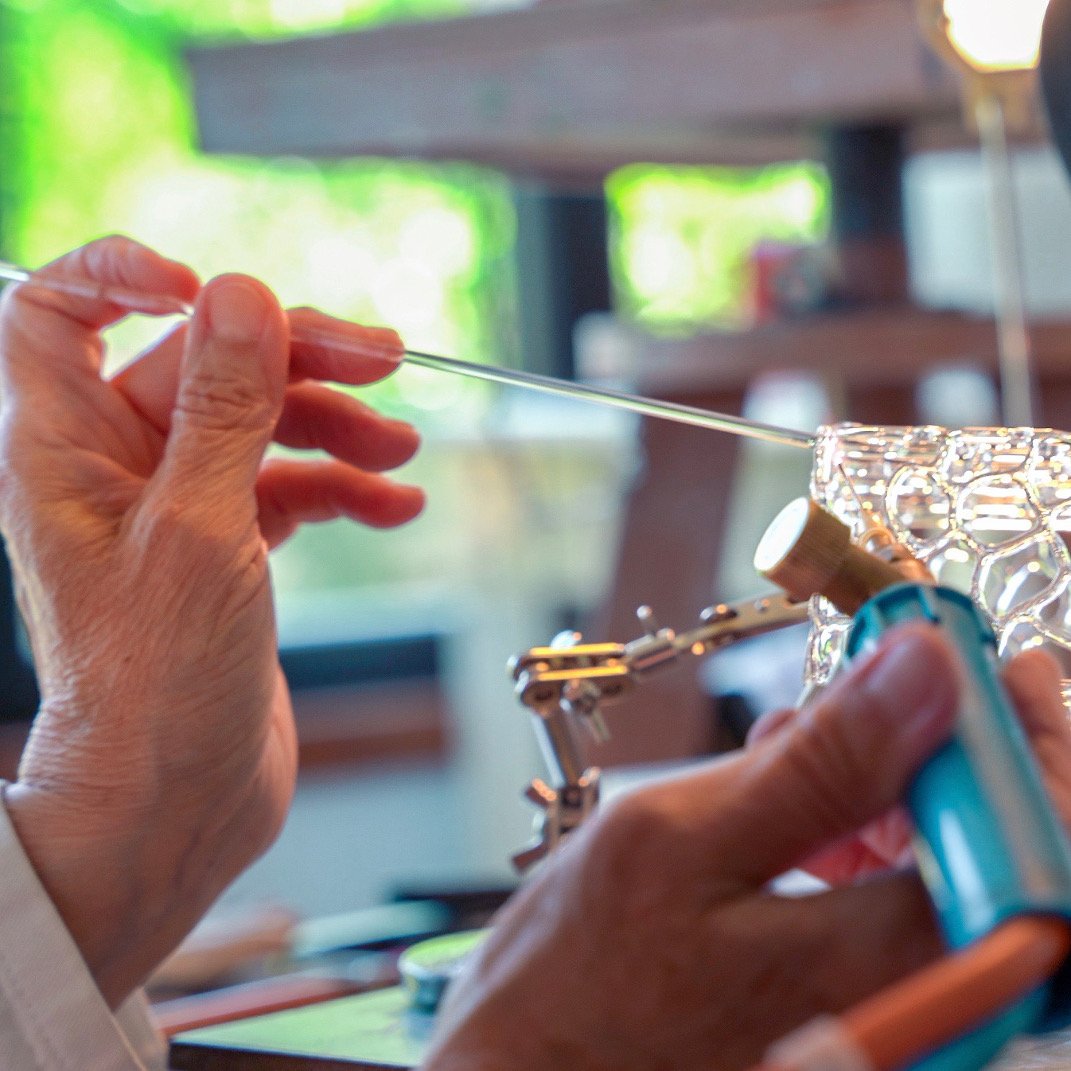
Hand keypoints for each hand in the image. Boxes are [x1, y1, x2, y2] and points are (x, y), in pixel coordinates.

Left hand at [0, 236, 423, 1006]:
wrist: (176, 799)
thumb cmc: (157, 682)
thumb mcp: (198, 527)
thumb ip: (222, 407)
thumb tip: (243, 296)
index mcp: (66, 449)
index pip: (58, 312)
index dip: (125, 276)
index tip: (212, 288)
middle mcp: (114, 468)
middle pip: (204, 365)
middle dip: (297, 358)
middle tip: (381, 358)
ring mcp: (175, 507)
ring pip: (260, 423)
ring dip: (336, 425)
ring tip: (399, 449)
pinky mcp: (227, 546)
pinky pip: (288, 486)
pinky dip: (343, 488)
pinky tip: (394, 505)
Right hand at [424, 624, 1070, 1070]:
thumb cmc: (578, 977)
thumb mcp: (679, 838)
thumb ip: (816, 763)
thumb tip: (928, 670)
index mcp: (885, 965)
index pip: (1029, 839)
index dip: (1036, 740)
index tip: (996, 666)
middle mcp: (912, 1009)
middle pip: (1012, 859)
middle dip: (971, 749)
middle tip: (913, 675)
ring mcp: (889, 1018)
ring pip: (959, 880)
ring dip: (913, 787)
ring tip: (825, 733)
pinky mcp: (857, 1014)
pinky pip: (909, 913)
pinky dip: (876, 836)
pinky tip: (810, 803)